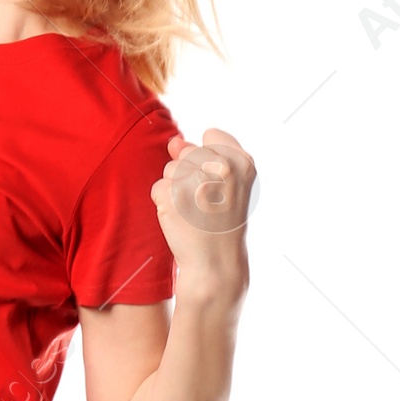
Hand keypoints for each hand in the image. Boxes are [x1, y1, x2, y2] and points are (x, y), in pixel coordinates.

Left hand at [151, 128, 254, 294]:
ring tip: (194, 212)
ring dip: (176, 188)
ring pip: (170, 169)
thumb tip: (173, 142)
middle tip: (207, 204)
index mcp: (242, 161)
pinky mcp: (170, 195)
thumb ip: (203, 155)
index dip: (209, 159)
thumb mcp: (227, 186)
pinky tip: (181, 219)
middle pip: (188, 152)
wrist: (215, 264)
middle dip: (190, 174)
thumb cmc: (222, 224)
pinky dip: (164, 203)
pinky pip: (158, 187)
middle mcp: (221, 167)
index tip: (218, 184)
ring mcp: (195, 180)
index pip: (211, 136)